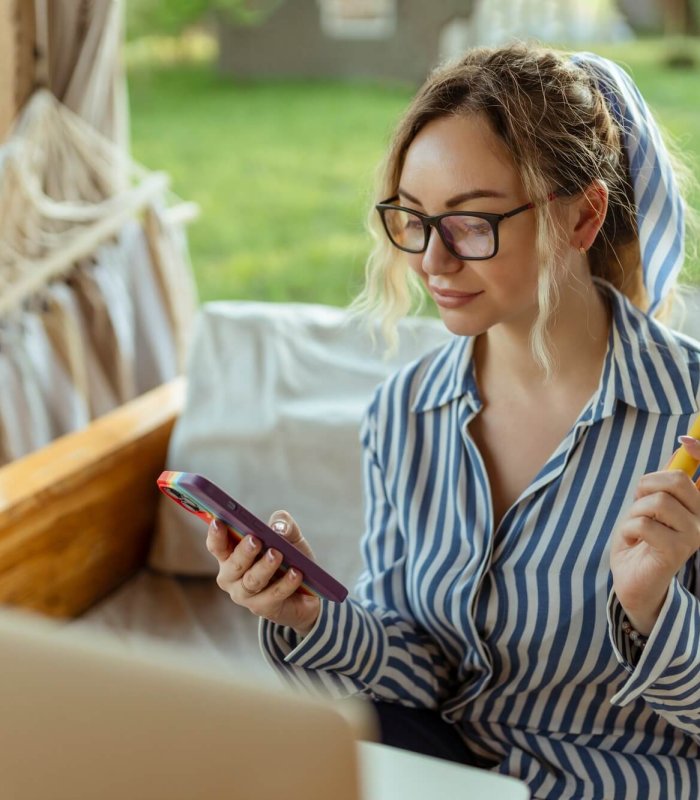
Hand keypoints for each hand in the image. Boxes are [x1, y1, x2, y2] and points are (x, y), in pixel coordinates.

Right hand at [206, 511, 320, 636]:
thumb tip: (278, 528)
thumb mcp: (289, 536)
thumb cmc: (290, 557)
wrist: (309, 591)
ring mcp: (245, 595)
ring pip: (251, 582)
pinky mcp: (263, 608)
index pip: (217, 546)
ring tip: (277, 554)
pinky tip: (296, 573)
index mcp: (231, 555)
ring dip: (264, 568)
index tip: (218, 522)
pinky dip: (285, 583)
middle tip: (255, 540)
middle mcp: (232, 577)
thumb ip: (283, 524)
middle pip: (233, 565)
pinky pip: (273, 595)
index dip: (216, 535)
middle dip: (244, 552)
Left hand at [610, 437, 699, 635]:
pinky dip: (628, 529)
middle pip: (676, 481)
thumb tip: (685, 441)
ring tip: (635, 528)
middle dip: (646, 485)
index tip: (687, 441)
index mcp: (696, 506)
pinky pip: (643, 523)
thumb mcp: (649, 504)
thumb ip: (664, 481)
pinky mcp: (677, 551)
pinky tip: (632, 541)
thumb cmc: (640, 540)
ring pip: (656, 502)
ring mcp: (693, 535)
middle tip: (639, 502)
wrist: (634, 580)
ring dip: (634, 511)